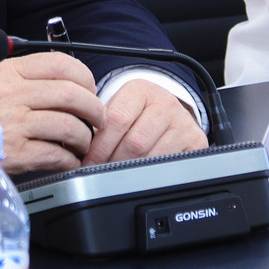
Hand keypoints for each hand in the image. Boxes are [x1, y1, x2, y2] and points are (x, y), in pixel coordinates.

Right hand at [0, 52, 105, 189]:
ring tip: (82, 142)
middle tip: (97, 119)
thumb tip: (64, 79)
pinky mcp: (14, 154)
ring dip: (84, 137)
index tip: (91, 89)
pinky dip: (69, 159)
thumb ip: (22, 75)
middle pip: (72, 95)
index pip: (60, 64)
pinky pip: (57, 154)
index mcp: (7, 72)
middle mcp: (11, 94)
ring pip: (69, 126)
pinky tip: (68, 160)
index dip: (85, 77)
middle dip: (93, 109)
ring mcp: (13, 124)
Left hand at [82, 80, 208, 165]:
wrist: (168, 115)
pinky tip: (140, 175)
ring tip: (115, 177)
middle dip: (112, 163)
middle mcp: (165, 102)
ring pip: (151, 156)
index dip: (98, 146)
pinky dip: (151, 174)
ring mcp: (182, 122)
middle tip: (99, 175)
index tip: (87, 163)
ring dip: (129, 172)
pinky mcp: (195, 141)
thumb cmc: (136, 116)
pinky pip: (169, 165)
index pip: (116, 120)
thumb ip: (98, 125)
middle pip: (134, 142)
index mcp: (140, 90)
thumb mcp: (117, 111)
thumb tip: (74, 152)